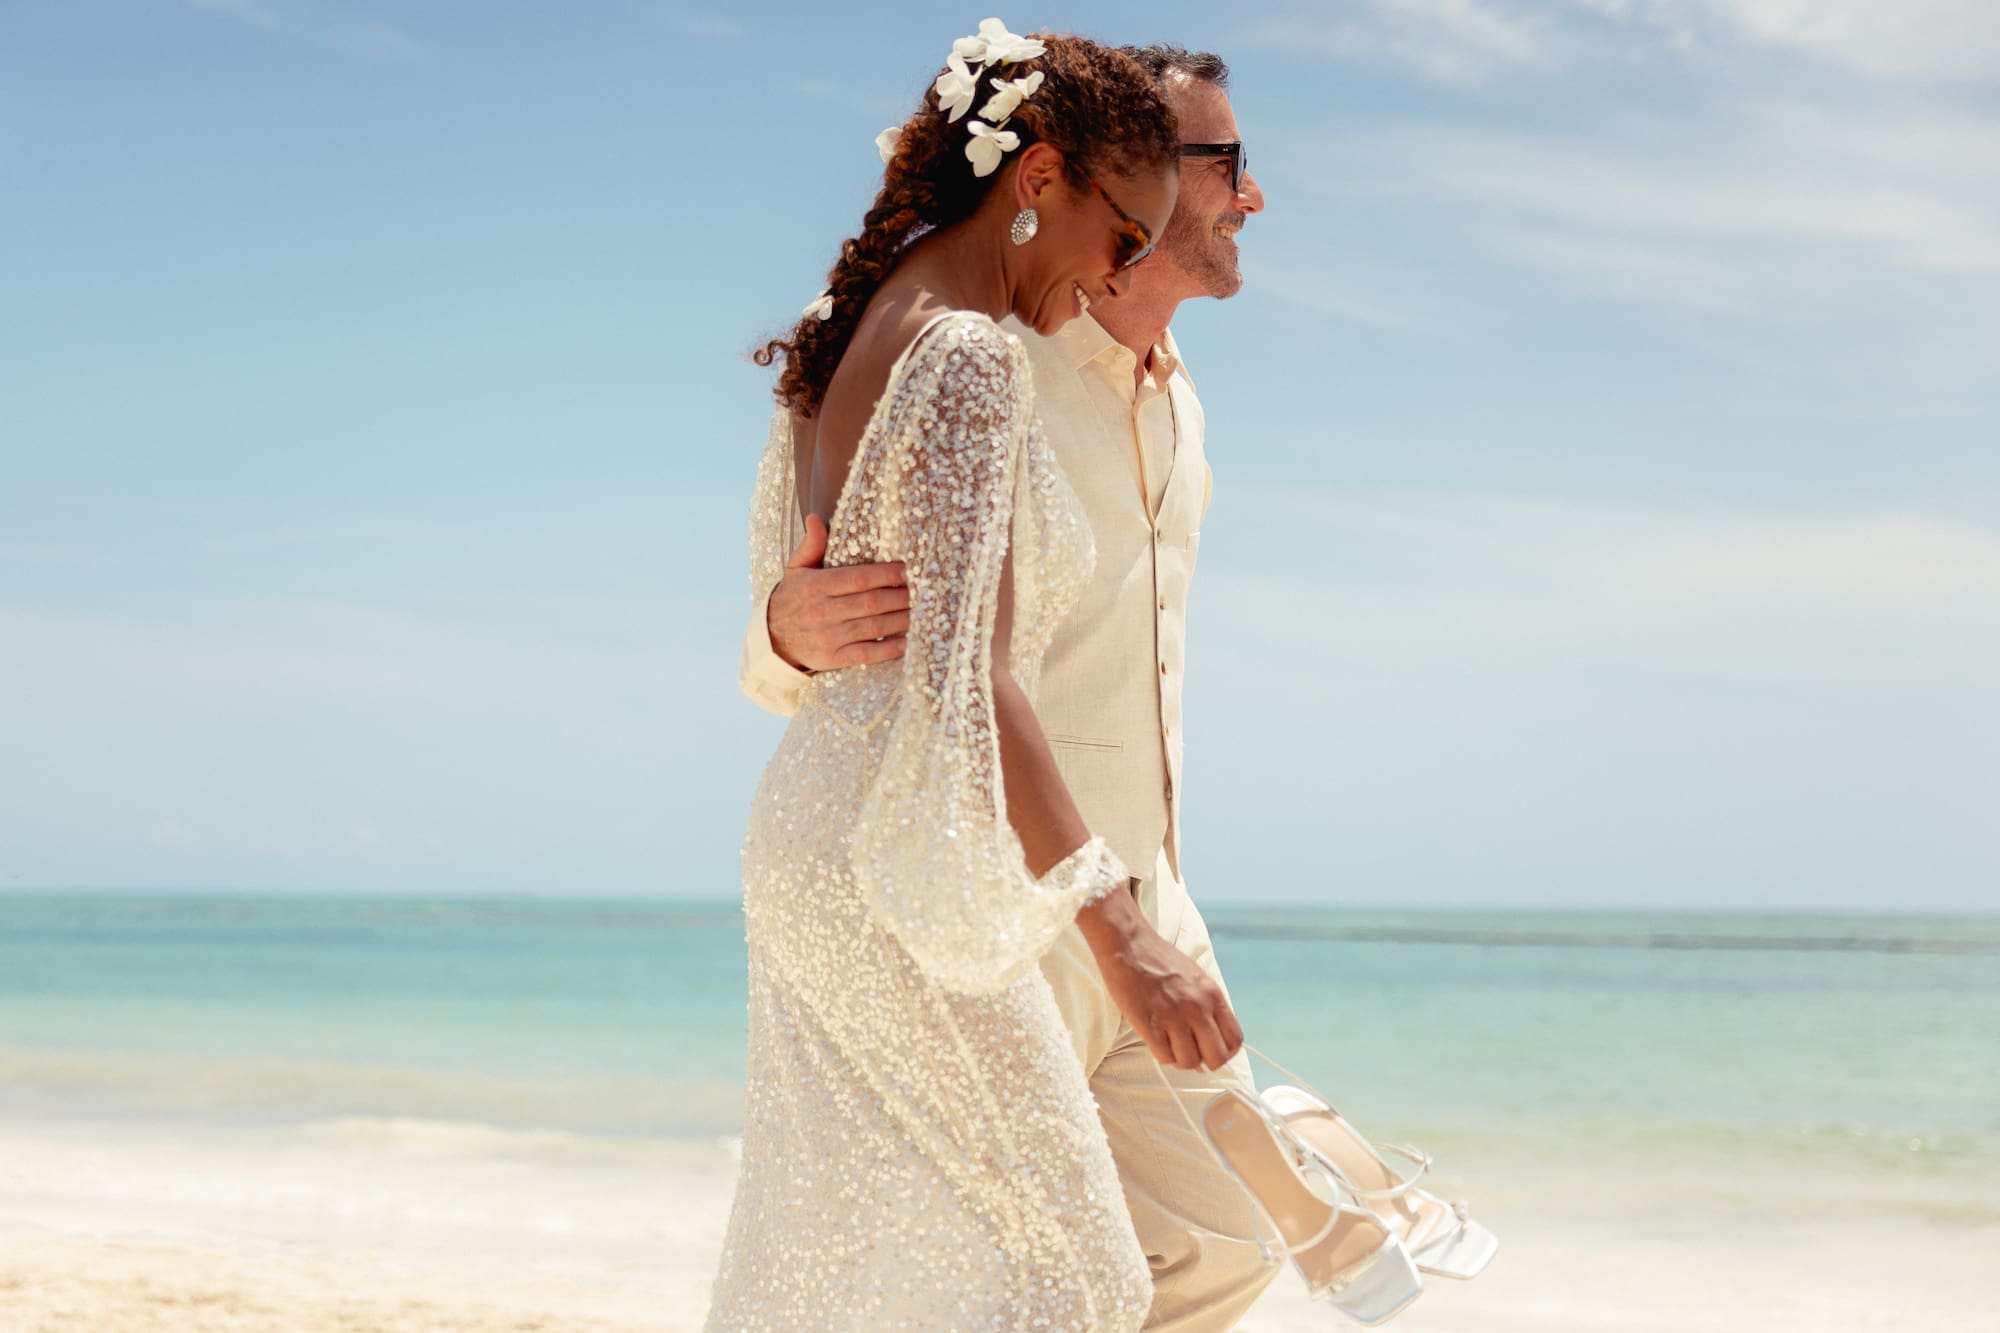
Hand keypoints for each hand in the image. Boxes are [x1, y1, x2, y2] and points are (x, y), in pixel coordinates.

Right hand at [768, 515, 910, 671]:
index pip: (859, 578)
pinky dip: (889, 649)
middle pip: (872, 602)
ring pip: (873, 627)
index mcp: (816, 586)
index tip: (906, 570)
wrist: (773, 638)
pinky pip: (867, 654)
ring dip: (901, 619)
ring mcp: (829, 637)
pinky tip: (906, 642)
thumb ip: (810, 544)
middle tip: (920, 591)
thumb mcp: (795, 568)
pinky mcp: (833, 658)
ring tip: (919, 612)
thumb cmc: (792, 597)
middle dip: (900, 596)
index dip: (887, 573)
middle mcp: (822, 612)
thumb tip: (816, 518)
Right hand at [1079, 890, 1243, 1071]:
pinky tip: (1158, 1041)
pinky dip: (1163, 1055)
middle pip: (1217, 1058)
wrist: (1128, 946)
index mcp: (1213, 995)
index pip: (1234, 1040)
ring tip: (1171, 1045)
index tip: (1212, 1050)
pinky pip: (1165, 1057)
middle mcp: (1197, 1008)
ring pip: (1190, 1062)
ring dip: (1181, 1059)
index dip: (1225, 1052)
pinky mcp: (1149, 1025)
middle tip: (1192, 1053)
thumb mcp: (1197, 978)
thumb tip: (1214, 1037)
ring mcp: (1173, 1017)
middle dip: (1205, 1062)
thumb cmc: (1161, 961)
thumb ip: (1209, 1005)